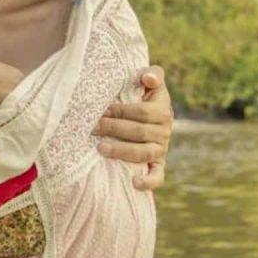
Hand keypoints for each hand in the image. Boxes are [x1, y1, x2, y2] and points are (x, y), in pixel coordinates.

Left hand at [94, 64, 172, 189]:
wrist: (145, 115)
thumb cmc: (141, 94)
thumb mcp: (149, 81)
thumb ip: (153, 74)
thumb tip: (148, 78)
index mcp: (162, 109)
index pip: (143, 112)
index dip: (122, 111)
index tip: (103, 110)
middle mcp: (164, 131)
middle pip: (140, 132)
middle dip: (114, 129)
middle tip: (93, 127)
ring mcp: (161, 149)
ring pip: (144, 153)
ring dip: (122, 151)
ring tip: (101, 148)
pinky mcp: (158, 165)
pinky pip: (157, 176)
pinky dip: (148, 182)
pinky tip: (134, 183)